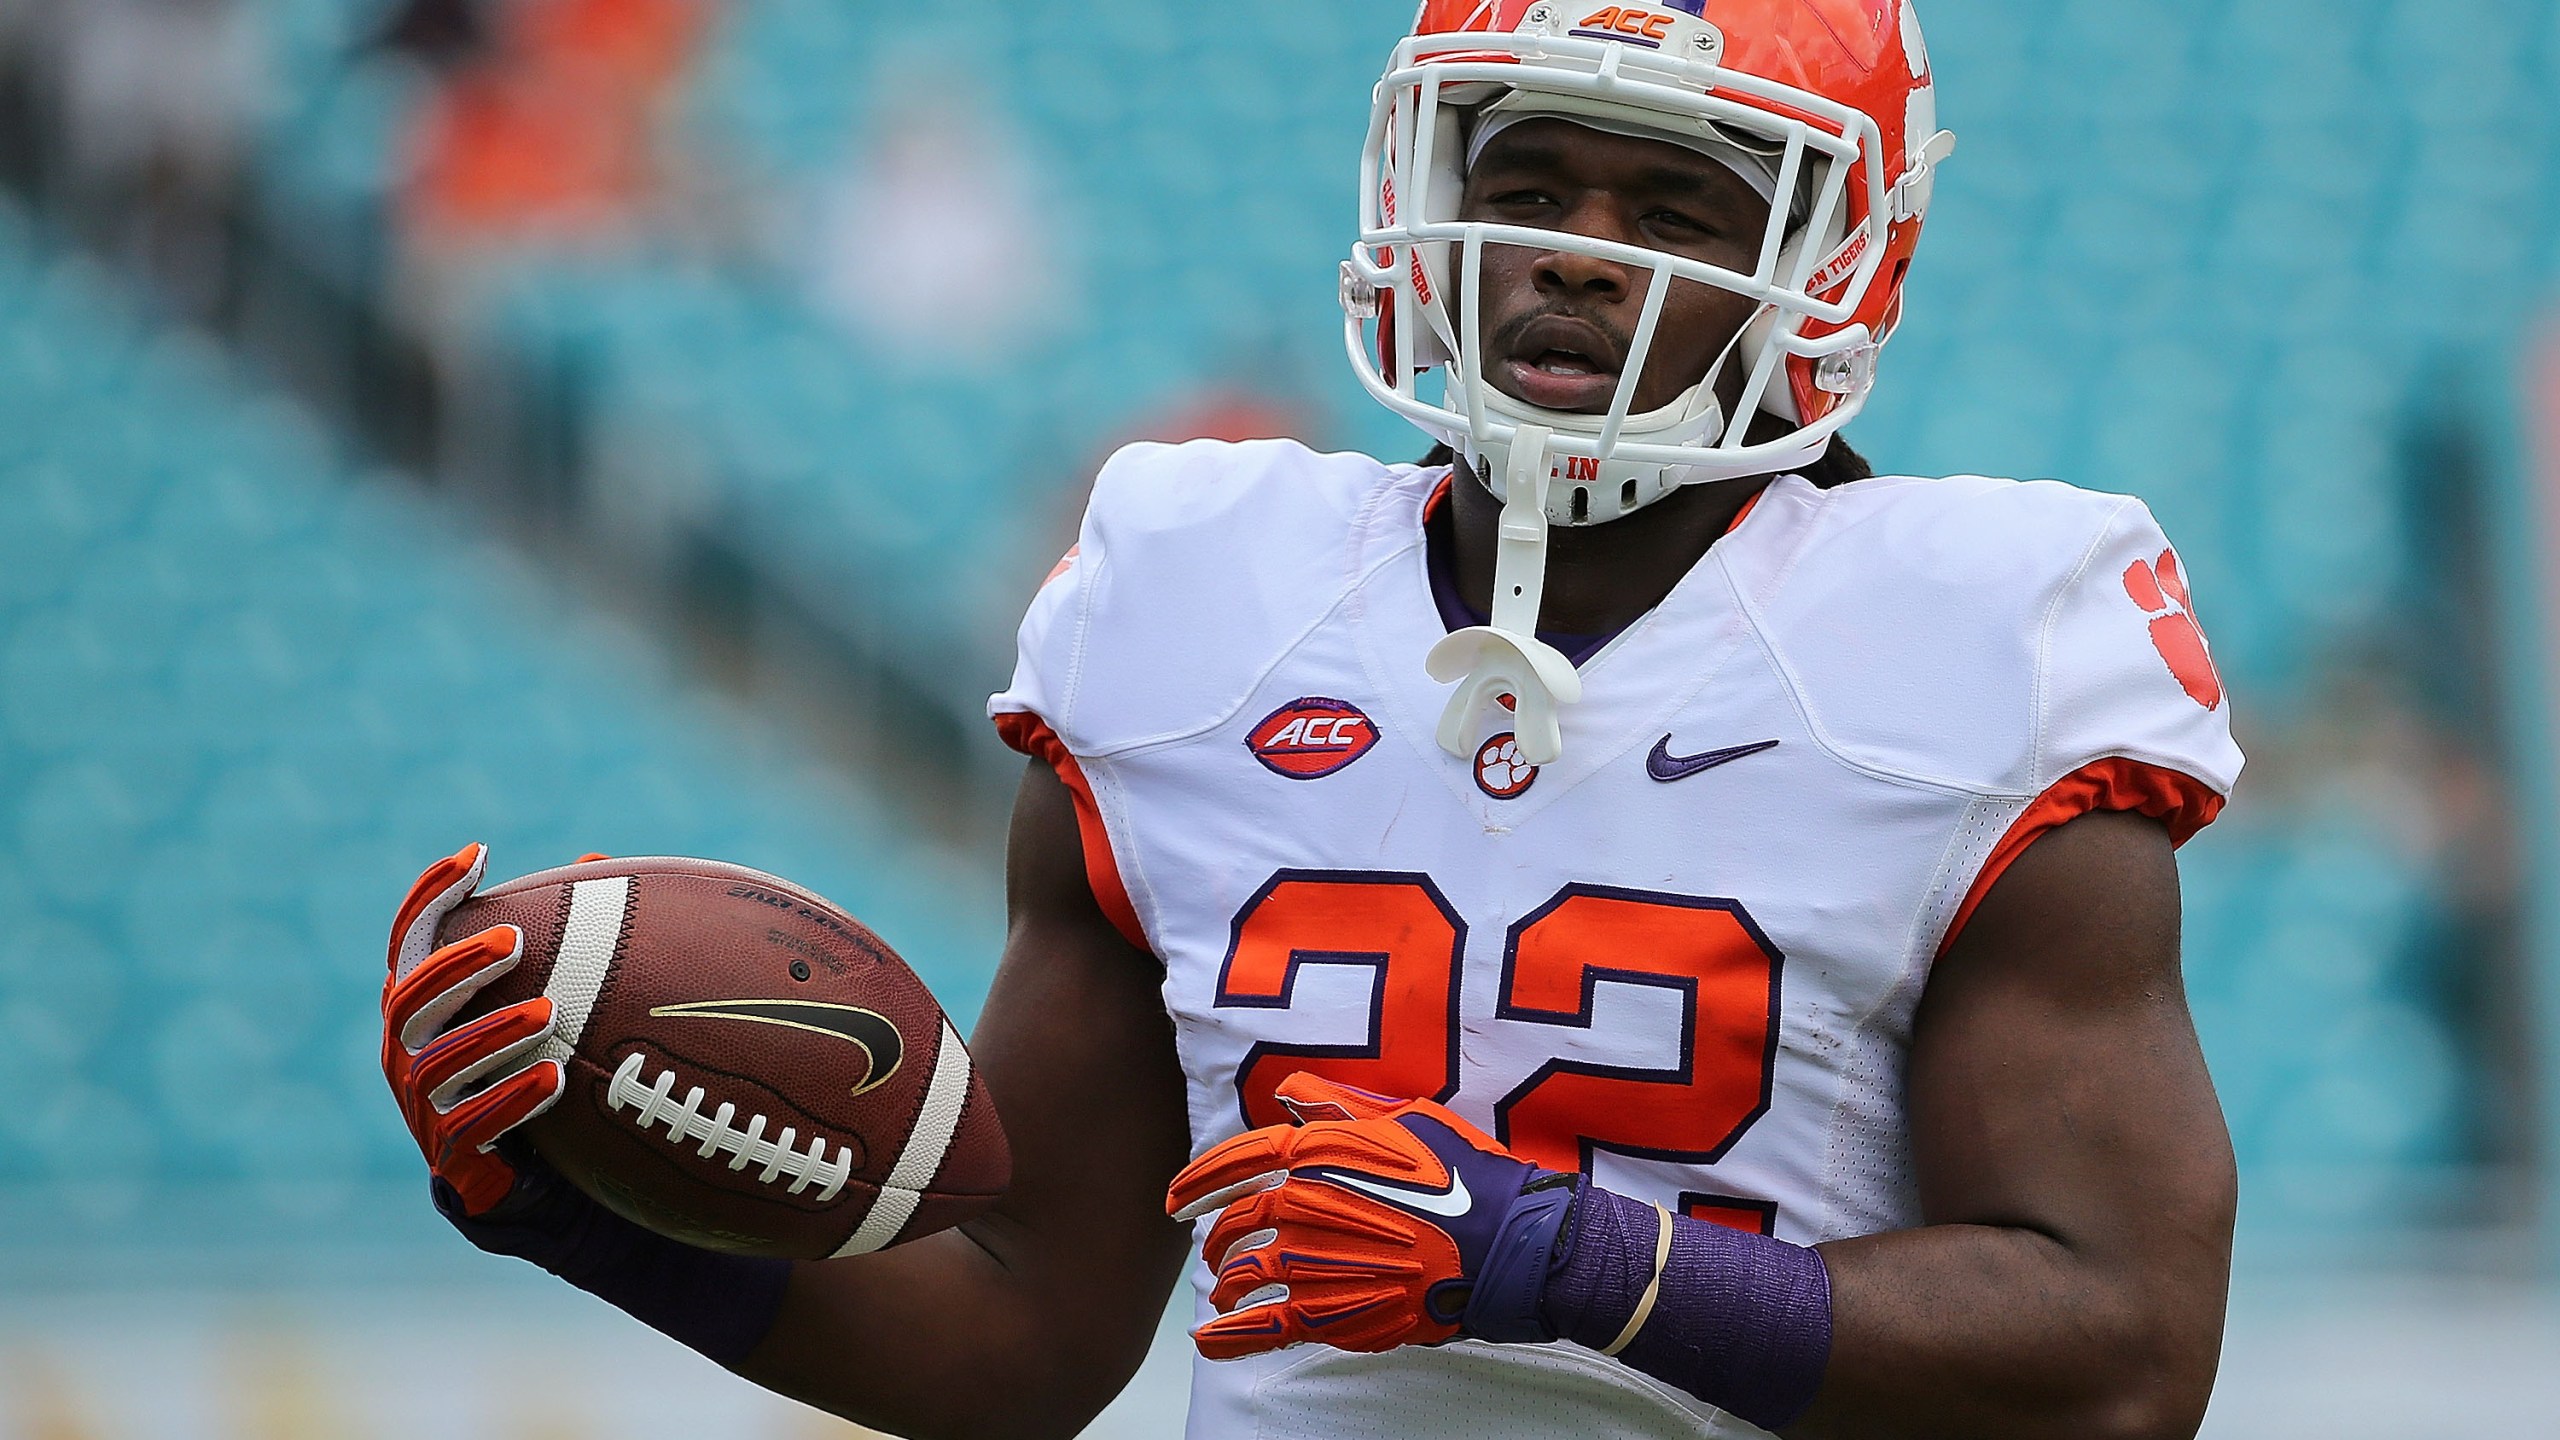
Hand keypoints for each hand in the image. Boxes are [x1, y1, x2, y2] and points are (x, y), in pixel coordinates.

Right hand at [380, 843, 563, 1215]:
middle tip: (513, 940)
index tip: (477, 852)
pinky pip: (469, 1127)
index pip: (413, 941)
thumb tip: (597, 863)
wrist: (544, 1182)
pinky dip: (511, 1100)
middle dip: (457, 966)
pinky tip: (556, 1079)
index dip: (431, 896)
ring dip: (492, 1032)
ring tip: (551, 1011)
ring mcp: (423, 1107)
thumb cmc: (542, 1068)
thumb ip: (568, 941)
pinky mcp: (451, 1158)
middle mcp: (409, 1052)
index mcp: (426, 1007)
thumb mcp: (555, 1001)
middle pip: (410, 999)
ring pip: (436, 1063)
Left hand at [1164, 1074, 1580, 1358]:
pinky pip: (1264, 1328)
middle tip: (1215, 1247)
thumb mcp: (1406, 1120)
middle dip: (1218, 1237)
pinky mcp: (1332, 1313)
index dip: (1199, 1180)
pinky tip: (1209, 1342)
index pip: (1237, 1162)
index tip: (1175, 1198)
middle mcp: (1303, 1205)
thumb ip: (1341, 1108)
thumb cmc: (1462, 1174)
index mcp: (1317, 1152)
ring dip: (1226, 1285)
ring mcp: (1313, 1263)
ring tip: (1225, 1292)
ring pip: (1243, 1276)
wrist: (1506, 1243)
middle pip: (1235, 1223)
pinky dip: (1229, 1338)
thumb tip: (1293, 1091)